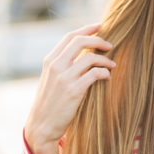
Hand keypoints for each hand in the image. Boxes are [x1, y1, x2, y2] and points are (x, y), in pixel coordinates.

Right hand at [23, 24, 114, 153]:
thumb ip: (62, 65)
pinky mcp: (74, 91)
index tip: (100, 26)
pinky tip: (107, 77)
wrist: (42, 126)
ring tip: (112, 65)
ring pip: (90, 58)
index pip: (69, 36)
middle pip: (80, 41)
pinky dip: (105, 73)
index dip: (86, 29)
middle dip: (98, 39)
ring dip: (105, 59)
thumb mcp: (50, 79)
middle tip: (110, 45)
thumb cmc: (49, 103)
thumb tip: (82, 53)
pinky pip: (95, 74)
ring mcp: (64, 78)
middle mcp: (55, 66)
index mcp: (50, 61)